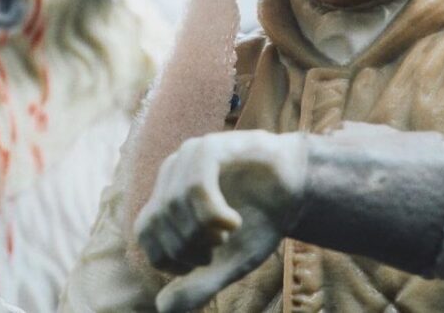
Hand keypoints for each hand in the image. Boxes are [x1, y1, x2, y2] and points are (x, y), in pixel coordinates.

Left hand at [133, 130, 307, 312]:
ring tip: (229, 231)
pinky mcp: (213, 146)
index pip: (146, 233)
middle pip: (158, 221)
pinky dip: (212, 213)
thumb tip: (161, 308)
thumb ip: (198, 284)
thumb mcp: (230, 262)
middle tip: (220, 246)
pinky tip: (233, 222)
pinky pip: (196, 184)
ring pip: (175, 202)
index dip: (171, 257)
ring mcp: (190, 156)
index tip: (204, 262)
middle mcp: (173, 173)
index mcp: (169, 197)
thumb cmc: (259, 221)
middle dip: (189, 247)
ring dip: (202, 230)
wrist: (297, 189)